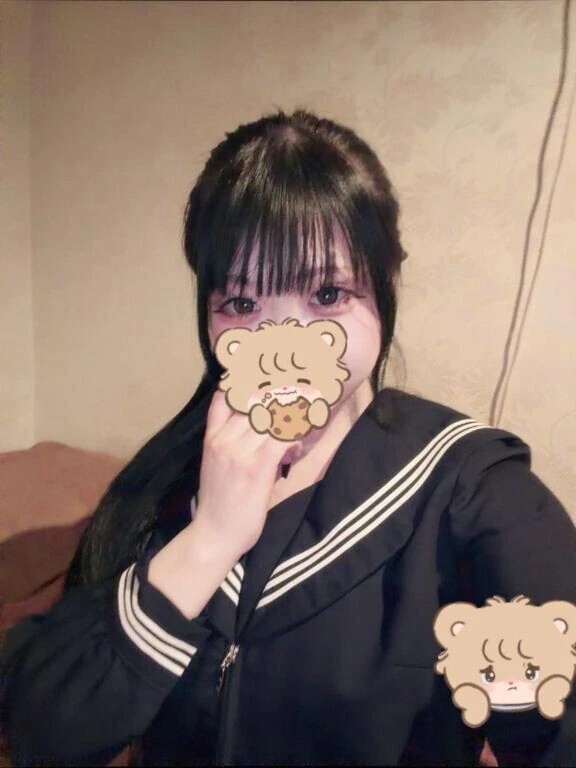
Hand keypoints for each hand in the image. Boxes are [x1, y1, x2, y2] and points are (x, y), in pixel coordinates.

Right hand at [193, 390, 302, 556]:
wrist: (215, 534)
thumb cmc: (221, 502)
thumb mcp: (218, 464)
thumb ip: (234, 441)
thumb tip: (266, 426)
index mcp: (213, 437)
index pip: (226, 395)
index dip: (246, 380)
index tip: (269, 374)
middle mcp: (224, 438)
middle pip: (253, 399)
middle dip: (280, 391)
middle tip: (304, 386)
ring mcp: (239, 451)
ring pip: (270, 415)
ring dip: (293, 410)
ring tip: (310, 406)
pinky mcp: (257, 466)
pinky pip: (282, 436)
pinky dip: (295, 431)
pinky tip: (302, 434)